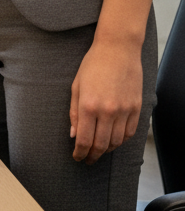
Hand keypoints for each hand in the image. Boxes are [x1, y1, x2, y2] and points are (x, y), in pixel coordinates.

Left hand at [69, 37, 142, 164]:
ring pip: (116, 142)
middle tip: (87, 159)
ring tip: (98, 151)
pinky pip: (129, 133)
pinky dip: (121, 141)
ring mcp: (124, 110)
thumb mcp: (76, 86)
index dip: (80, 153)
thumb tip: (74, 135)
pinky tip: (113, 141)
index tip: (77, 158)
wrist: (117, 50)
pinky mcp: (136, 108)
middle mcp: (107, 111)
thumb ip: (74, 113)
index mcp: (89, 105)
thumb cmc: (92, 65)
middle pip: (101, 145)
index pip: (84, 140)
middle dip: (92, 156)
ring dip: (106, 150)